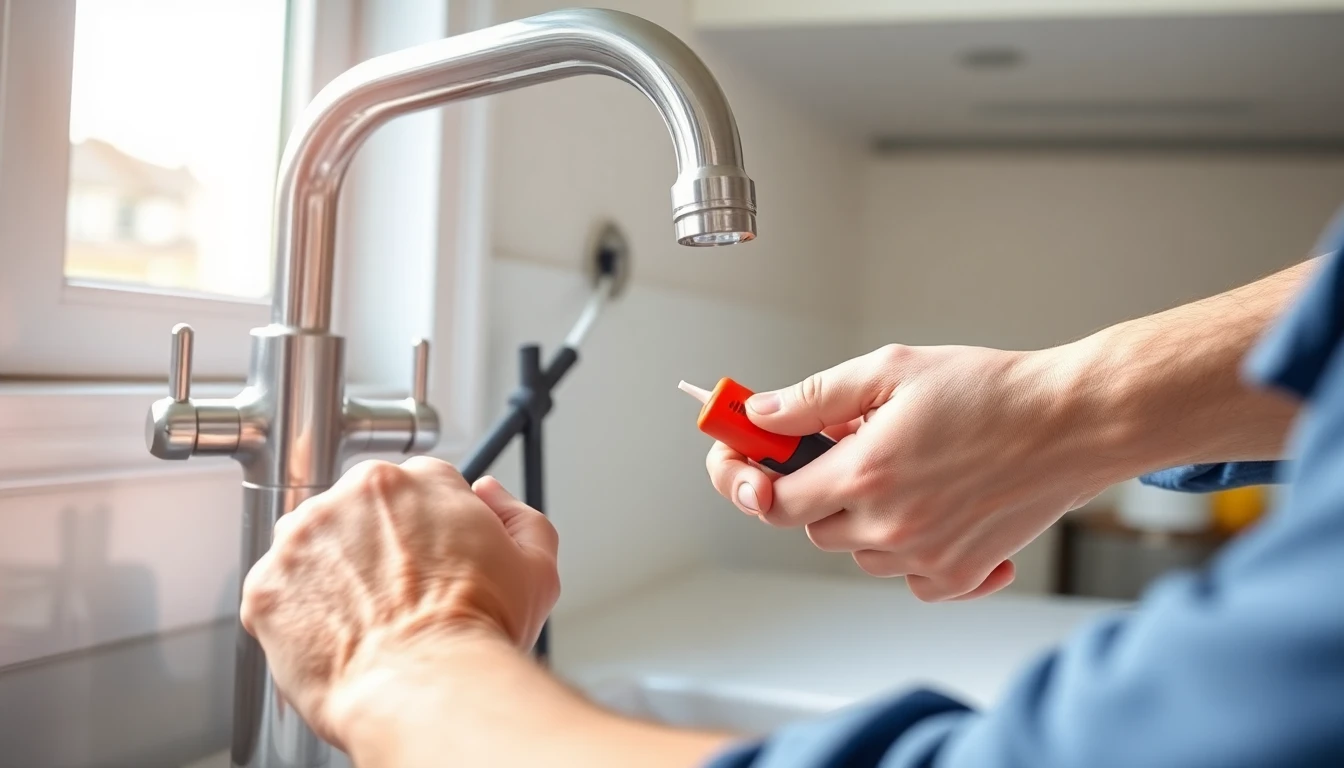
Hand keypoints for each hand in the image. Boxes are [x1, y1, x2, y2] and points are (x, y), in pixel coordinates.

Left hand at [239, 458, 558, 746]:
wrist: (425, 687)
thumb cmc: (476, 634)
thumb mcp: (537, 568)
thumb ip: (520, 516)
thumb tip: (490, 497)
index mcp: (418, 480)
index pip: (421, 487)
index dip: (432, 529)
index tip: (434, 561)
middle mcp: (354, 494)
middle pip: (364, 511)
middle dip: (379, 545)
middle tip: (402, 594)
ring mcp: (303, 538)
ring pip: (316, 546)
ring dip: (334, 573)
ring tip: (367, 618)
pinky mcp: (267, 585)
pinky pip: (280, 592)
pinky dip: (301, 614)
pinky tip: (336, 636)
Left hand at [706, 343, 1126, 601]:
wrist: (1074, 422)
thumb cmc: (990, 390)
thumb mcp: (892, 371)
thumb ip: (815, 399)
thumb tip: (760, 416)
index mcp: (865, 473)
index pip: (774, 501)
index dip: (754, 481)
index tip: (751, 464)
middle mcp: (891, 524)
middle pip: (815, 528)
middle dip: (820, 490)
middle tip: (854, 449)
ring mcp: (928, 557)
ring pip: (861, 553)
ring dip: (865, 518)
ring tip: (905, 469)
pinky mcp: (964, 574)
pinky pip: (911, 579)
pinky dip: (910, 553)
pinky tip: (934, 511)